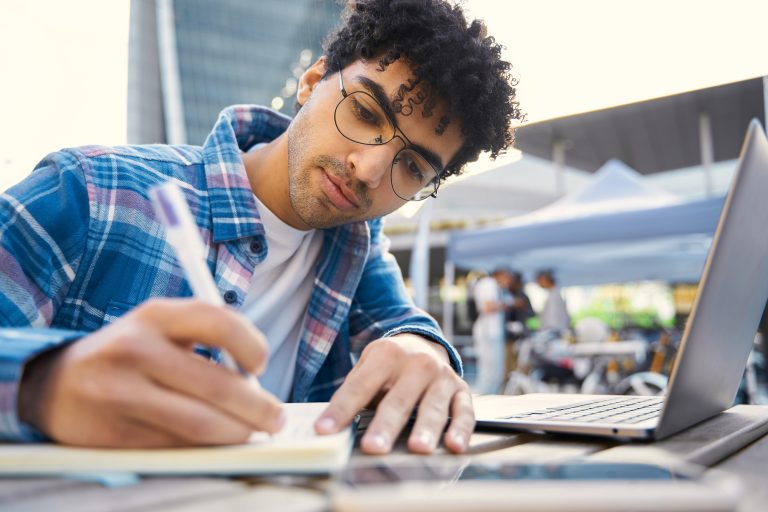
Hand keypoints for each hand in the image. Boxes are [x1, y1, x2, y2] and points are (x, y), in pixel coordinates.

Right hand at [18, 298, 284, 447]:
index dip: (252, 345)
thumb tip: (256, 383)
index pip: (220, 322)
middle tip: (275, 419)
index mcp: (155, 315)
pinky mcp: (114, 434)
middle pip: (218, 385)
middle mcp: (136, 349)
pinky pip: (175, 447)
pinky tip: (213, 444)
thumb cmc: (126, 355)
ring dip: (237, 434)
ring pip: (200, 425)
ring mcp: (122, 393)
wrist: (55, 385)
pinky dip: (203, 449)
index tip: (261, 365)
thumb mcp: (159, 329)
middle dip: (258, 408)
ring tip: (251, 434)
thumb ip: (204, 341)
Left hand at [314, 334, 473, 454]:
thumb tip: (327, 426)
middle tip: (373, 447)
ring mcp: (441, 376)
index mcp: (387, 354)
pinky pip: (465, 411)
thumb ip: (352, 391)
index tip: (325, 430)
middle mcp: (417, 363)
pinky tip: (454, 446)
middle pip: (398, 399)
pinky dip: (461, 429)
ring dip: (425, 428)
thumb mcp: (368, 366)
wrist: (425, 343)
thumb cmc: (389, 365)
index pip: (360, 386)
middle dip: (386, 425)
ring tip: (417, 449)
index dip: (341, 409)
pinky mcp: (461, 390)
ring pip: (433, 406)